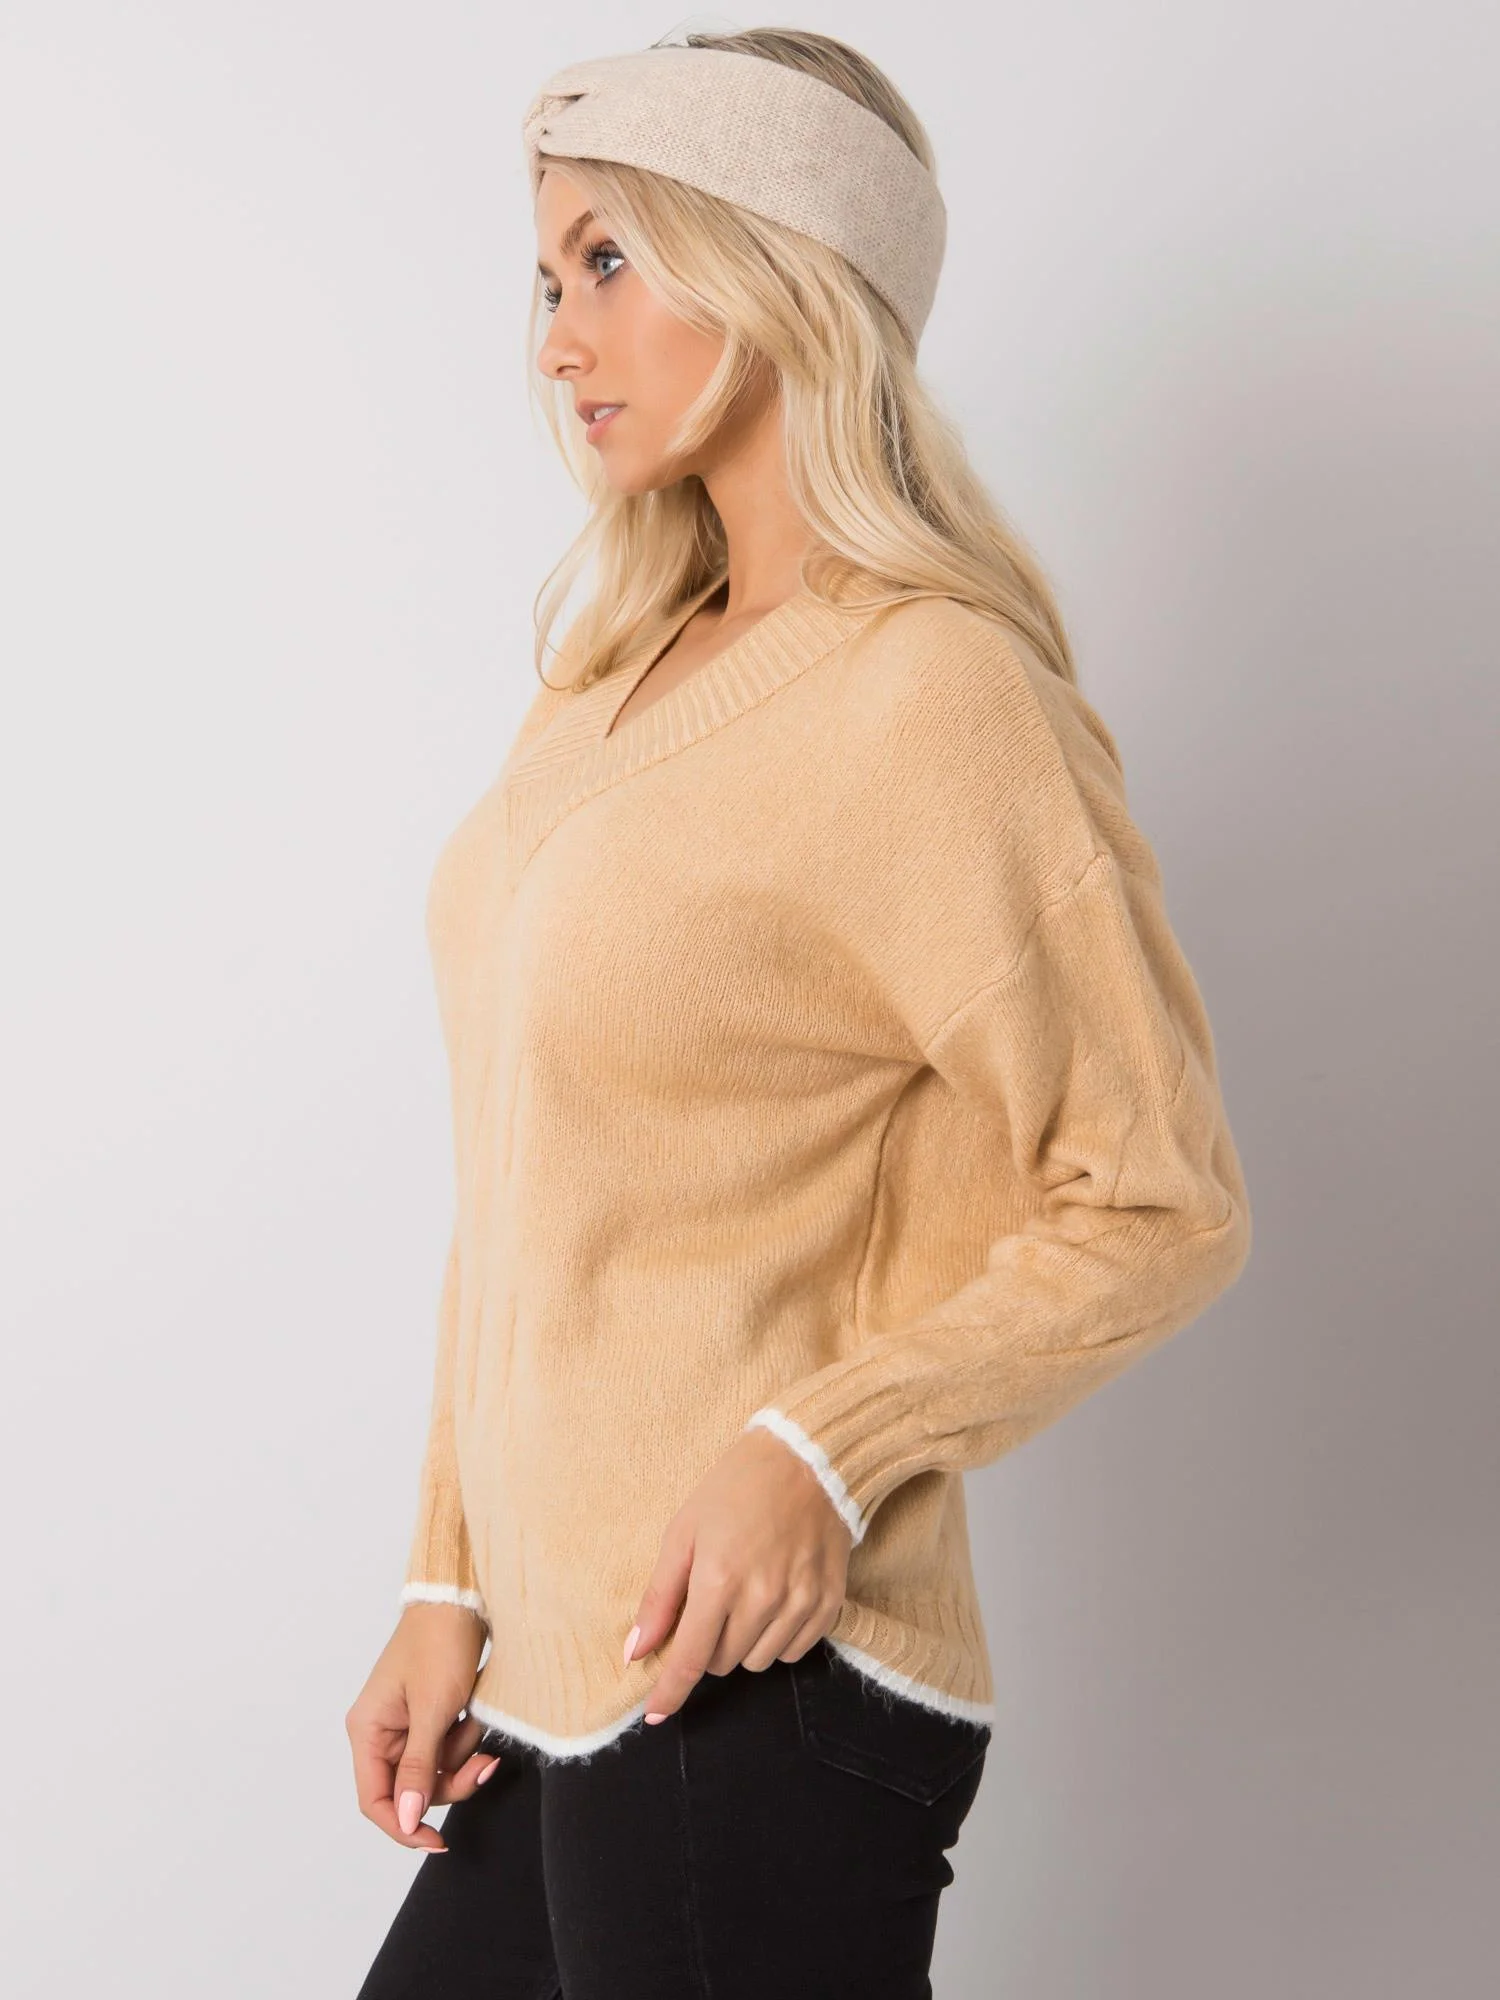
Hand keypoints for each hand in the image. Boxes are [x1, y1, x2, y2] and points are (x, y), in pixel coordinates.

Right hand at [346, 1602, 497, 1851]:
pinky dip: (466, 1738)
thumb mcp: (433, 1710)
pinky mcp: (429, 1715)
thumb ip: (419, 1768)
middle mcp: (380, 1731)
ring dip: (462, 1753)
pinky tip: (477, 1713)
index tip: (438, 1842)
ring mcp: (405, 1724)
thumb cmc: (441, 1644)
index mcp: (367, 1730)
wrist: (463, 1597)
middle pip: (411, 1789)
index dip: (404, 1827)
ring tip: (478, 1719)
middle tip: (485, 1764)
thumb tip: (406, 1821)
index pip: (376, 1800)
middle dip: (450, 1779)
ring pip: (434, 1770)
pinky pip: (447, 1747)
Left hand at [623, 1426, 852, 1722]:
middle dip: (707, 1644)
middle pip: (722, 1662)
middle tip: (710, 1603)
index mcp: (719, 1579)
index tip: (655, 1712)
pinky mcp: (830, 1603)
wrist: (808, 1457)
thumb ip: (660, 1596)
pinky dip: (778, 1638)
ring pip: (758, 1662)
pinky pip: (795, 1651)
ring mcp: (801, 1603)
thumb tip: (635, 1651)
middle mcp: (762, 1599)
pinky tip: (775, 1601)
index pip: (689, 1659)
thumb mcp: (683, 1531)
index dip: (669, 1692)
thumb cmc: (735, 1488)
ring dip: (743, 1643)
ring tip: (746, 1596)